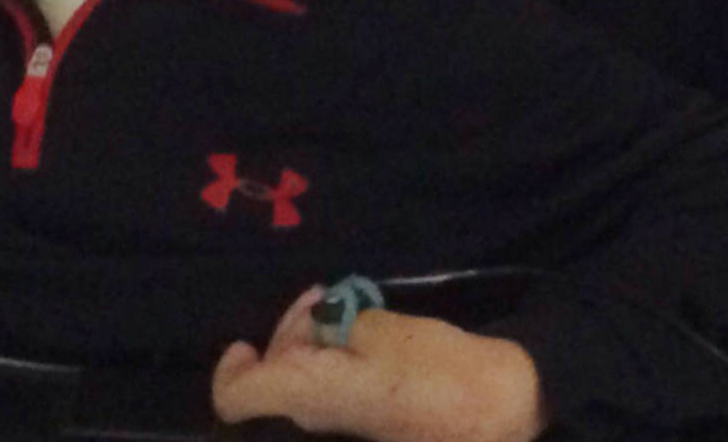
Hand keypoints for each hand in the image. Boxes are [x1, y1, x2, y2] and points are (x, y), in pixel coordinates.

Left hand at [212, 288, 547, 441]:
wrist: (496, 413)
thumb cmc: (431, 367)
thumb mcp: (376, 327)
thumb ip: (331, 324)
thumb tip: (315, 327)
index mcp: (306, 393)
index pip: (235, 399)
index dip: (231, 369)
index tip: (244, 343)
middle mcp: (313, 420)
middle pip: (273, 379)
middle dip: (291, 334)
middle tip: (323, 299)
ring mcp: (340, 431)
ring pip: (303, 386)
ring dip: (314, 347)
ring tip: (347, 311)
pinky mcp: (365, 430)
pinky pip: (330, 397)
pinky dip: (335, 367)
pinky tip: (360, 339)